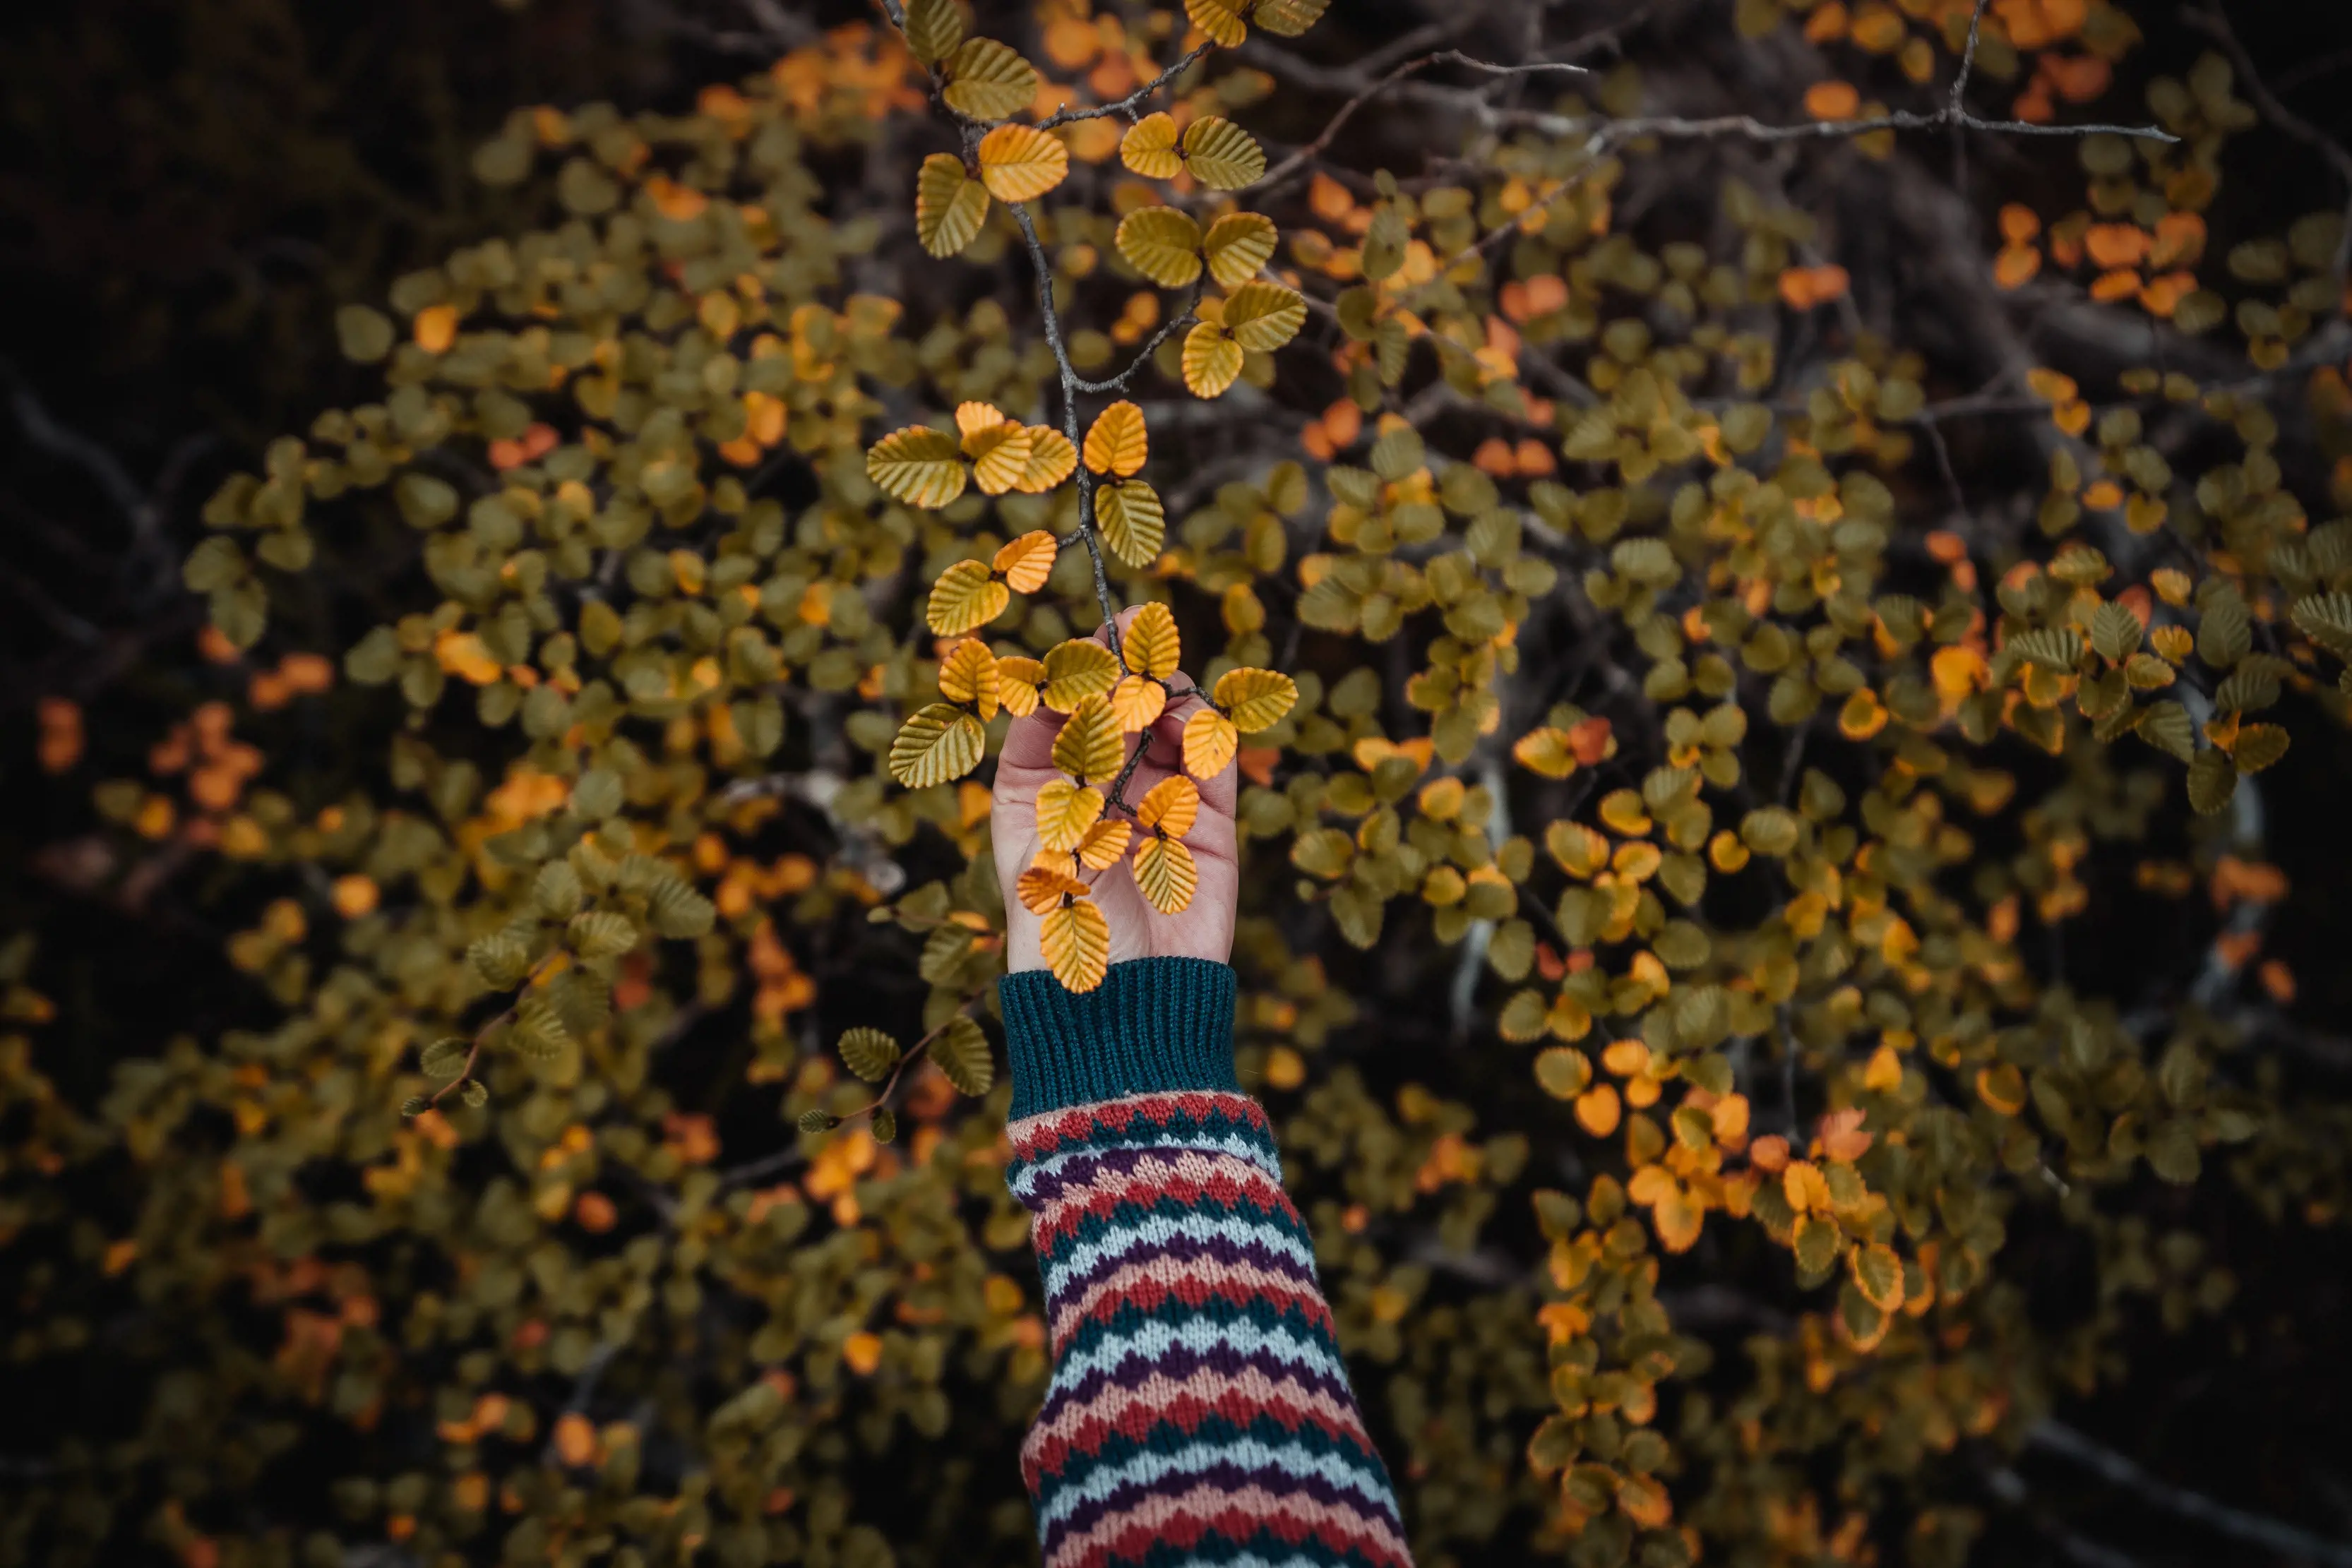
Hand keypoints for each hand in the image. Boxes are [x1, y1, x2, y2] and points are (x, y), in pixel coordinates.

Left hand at [991, 605, 1238, 973]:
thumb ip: (1068, 757)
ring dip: (1170, 697)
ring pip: (1169, 727)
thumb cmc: (1064, 928)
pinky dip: (1210, 736)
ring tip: (1168, 685)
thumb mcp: (1050, 833)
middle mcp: (1097, 791)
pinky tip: (1198, 721)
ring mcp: (1156, 805)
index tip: (1088, 639)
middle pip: (1115, 710)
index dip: (1071, 672)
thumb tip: (1068, 679)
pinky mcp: (1208, 827)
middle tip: (1140, 631)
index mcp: (1039, 792)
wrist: (1127, 1007)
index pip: (1053, 713)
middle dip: (1127, 669)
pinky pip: (1213, 766)